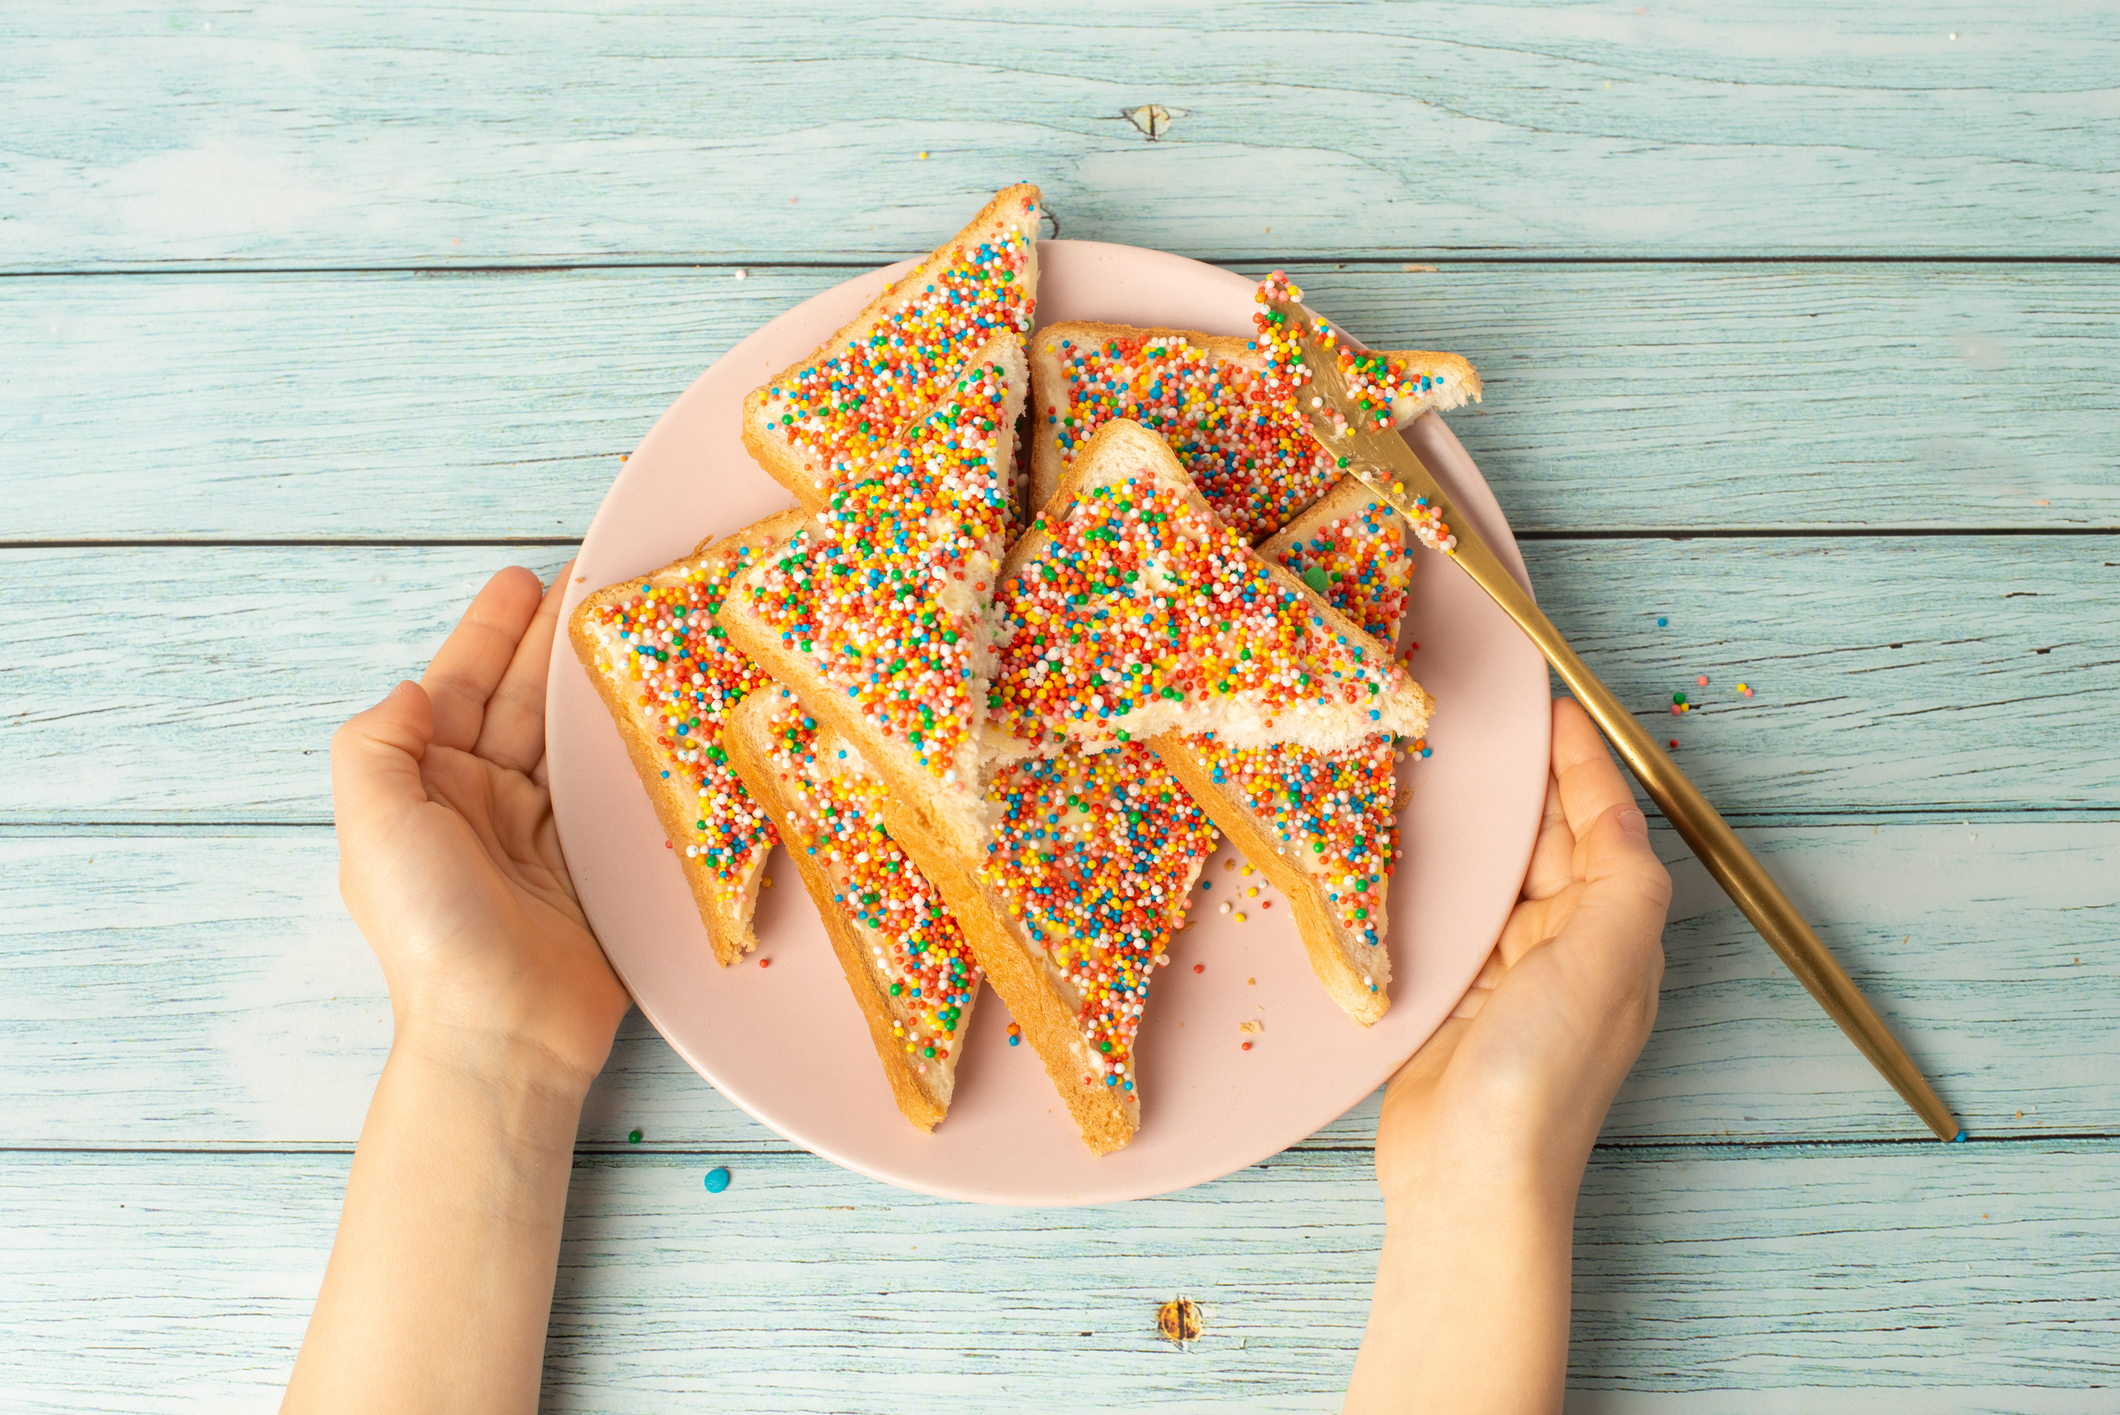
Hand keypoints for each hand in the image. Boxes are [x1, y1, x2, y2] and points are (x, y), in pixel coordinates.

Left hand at [330, 563, 628, 1093]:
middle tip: (598, 586)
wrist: (505, 1033)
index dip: (491, 632)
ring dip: (598, 685)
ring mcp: (542, 832)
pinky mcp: (594, 863)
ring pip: (570, 738)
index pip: (456, 687)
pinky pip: (614, 787)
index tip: (526, 579)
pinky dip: (632, 746)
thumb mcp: (374, 828)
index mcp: (424, 788)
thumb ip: (378, 745)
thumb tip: (414, 686)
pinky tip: (661, 709)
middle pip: (521, 701)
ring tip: (637, 630)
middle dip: (553, 642)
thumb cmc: (433, 935)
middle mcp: (481, 802)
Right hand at [1377, 696, 1670, 1201]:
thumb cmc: (1541, 1076)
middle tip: (1485, 726)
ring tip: (1445, 770)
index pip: (1603, 827)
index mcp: (1616, 937)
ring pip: (1499, 877)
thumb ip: (1620, 878)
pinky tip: (1412, 851)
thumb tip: (1612, 811)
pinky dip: (1441, 877)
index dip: (1580, 765)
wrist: (1471, 1176)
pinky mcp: (1455, 999)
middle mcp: (1569, 952)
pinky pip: (1454, 917)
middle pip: (1550, 845)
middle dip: (1527, 786)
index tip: (1551, 708)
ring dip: (1481, 827)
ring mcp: (1510, 978)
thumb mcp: (1604, 960)